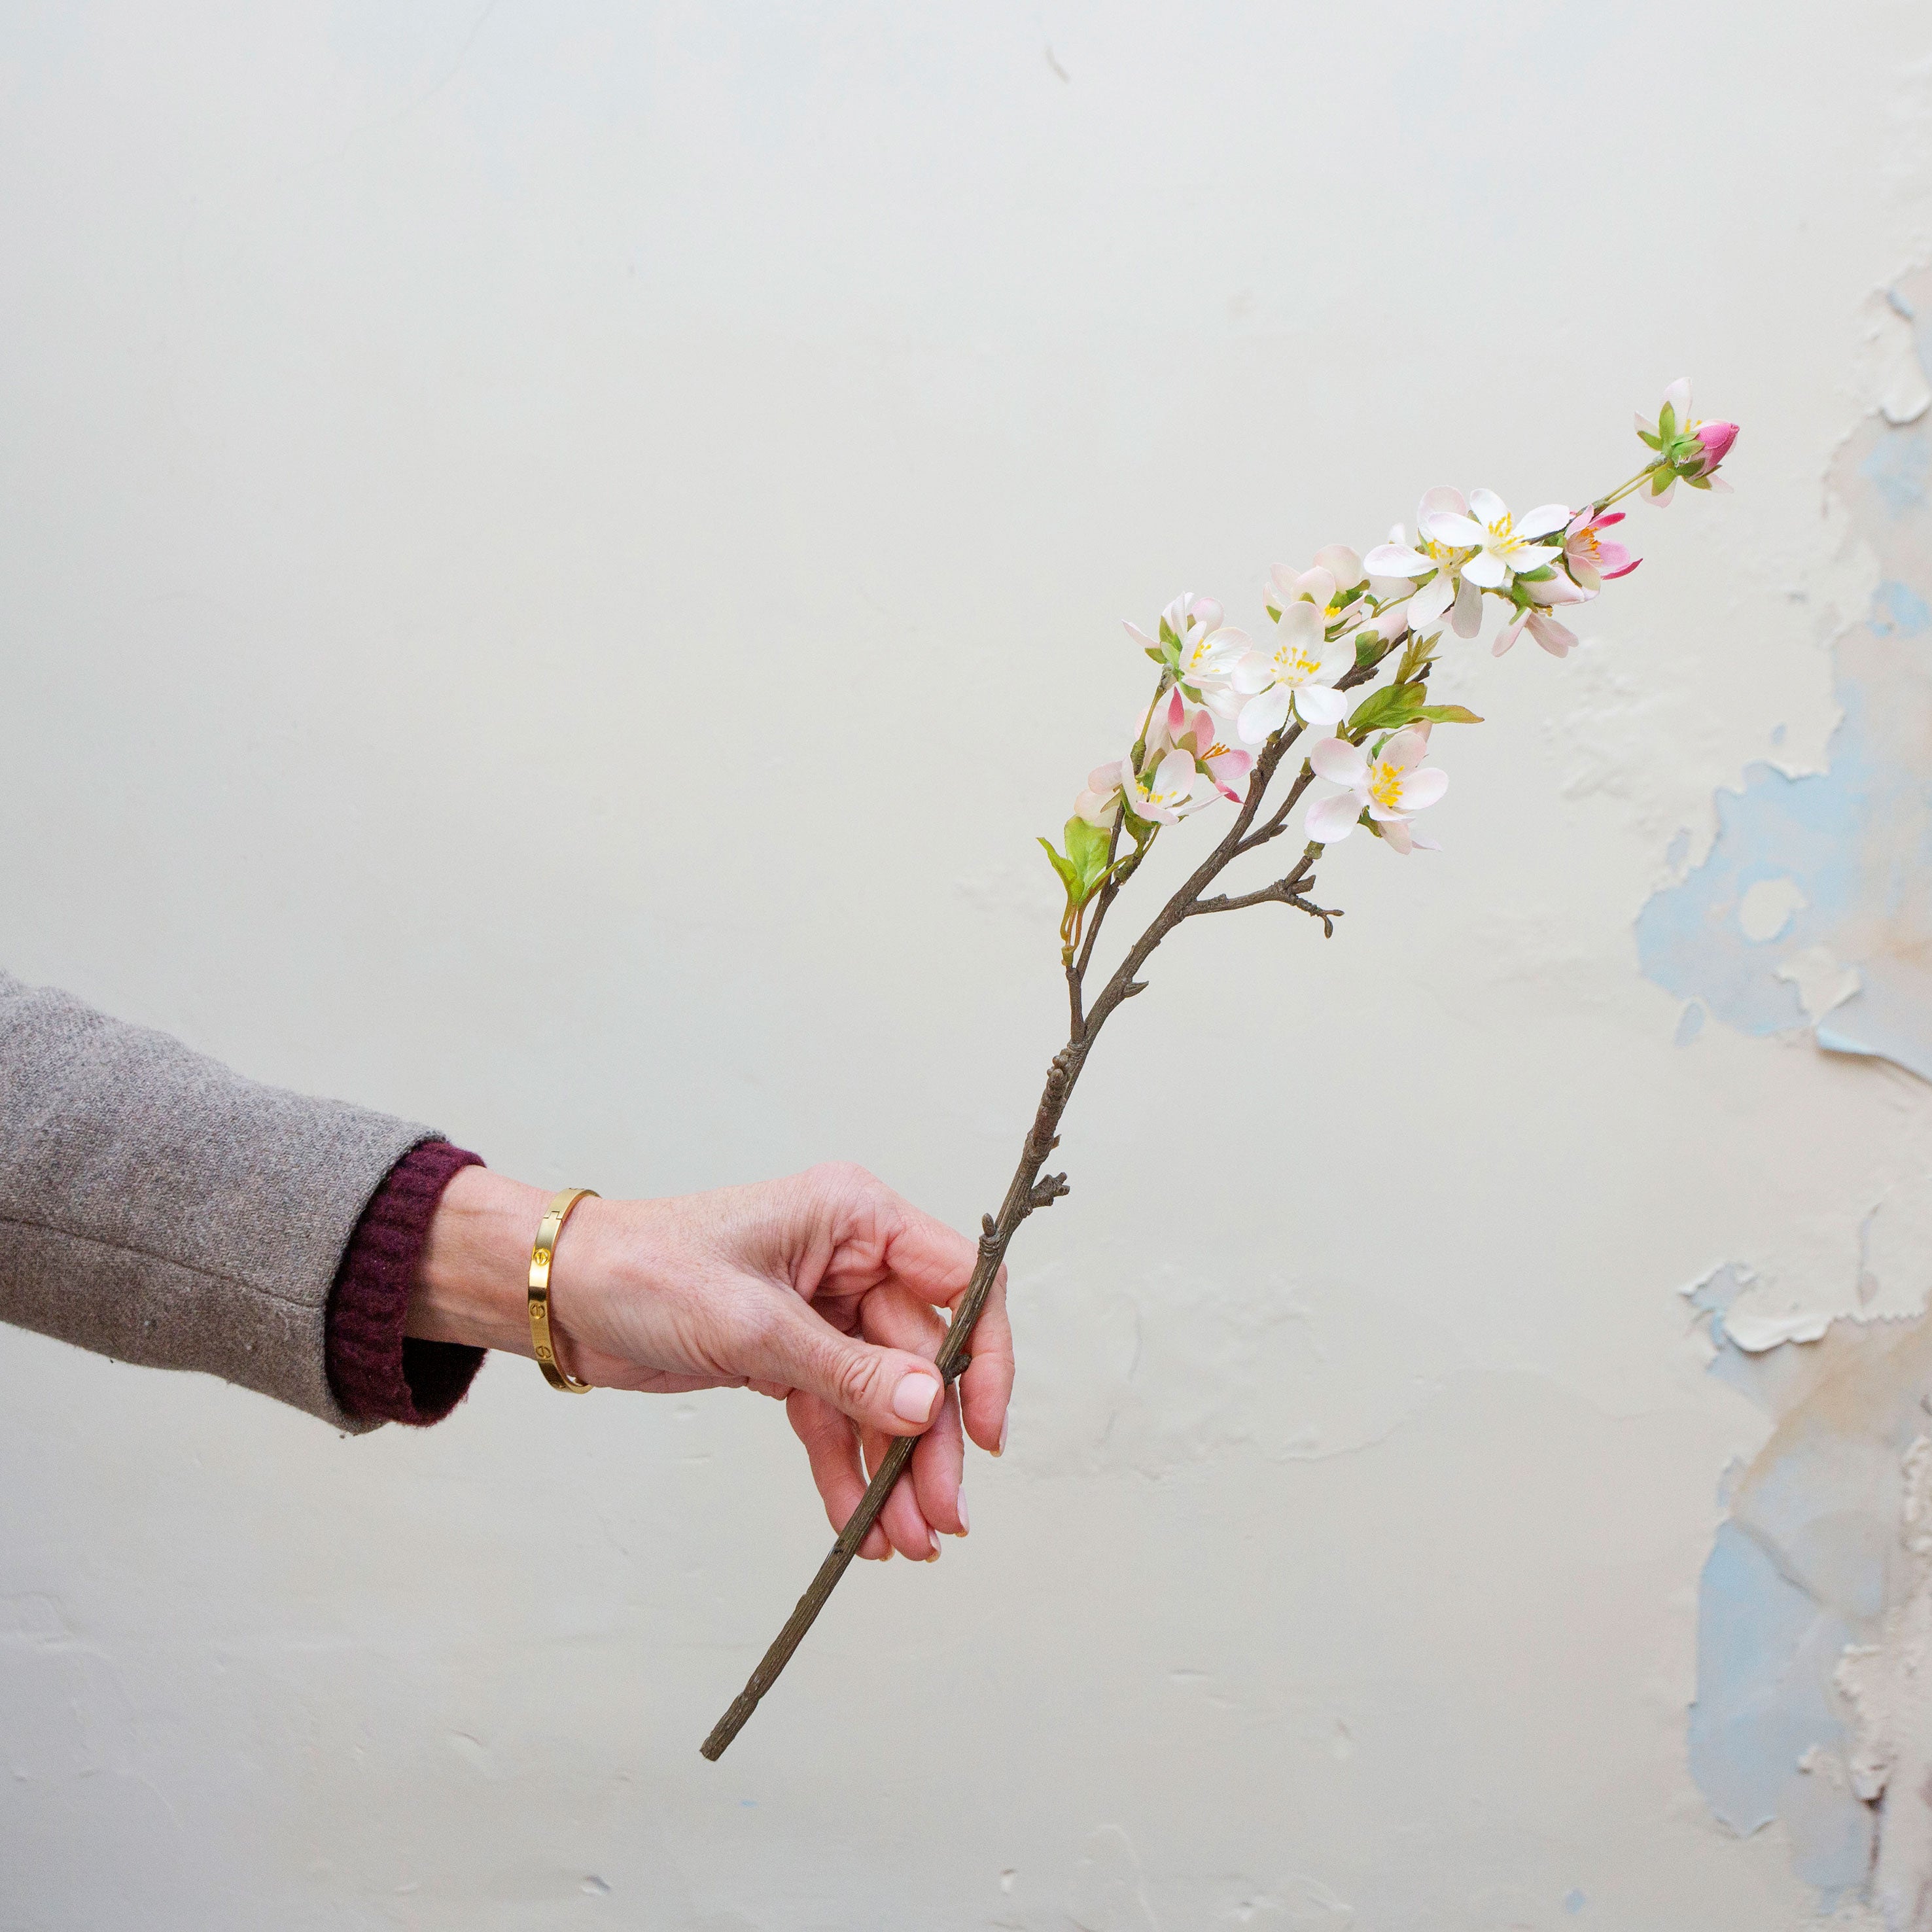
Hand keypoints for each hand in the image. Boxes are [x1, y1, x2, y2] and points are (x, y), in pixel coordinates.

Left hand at [407, 1162, 1012, 1561]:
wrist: (564, 1295)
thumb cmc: (646, 1270)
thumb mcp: (753, 1325)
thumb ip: (849, 1370)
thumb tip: (931, 1406)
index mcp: (856, 1217)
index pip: (961, 1283)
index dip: (985, 1358)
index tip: (985, 1433)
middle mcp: (850, 1259)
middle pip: (925, 1358)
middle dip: (933, 1442)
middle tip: (943, 1518)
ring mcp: (823, 1311)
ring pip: (885, 1398)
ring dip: (896, 1470)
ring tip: (910, 1541)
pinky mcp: (789, 1355)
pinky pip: (837, 1417)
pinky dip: (849, 1470)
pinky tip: (863, 1525)